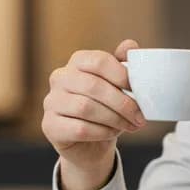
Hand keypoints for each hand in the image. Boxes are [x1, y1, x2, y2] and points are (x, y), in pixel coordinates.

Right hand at [42, 40, 146, 189]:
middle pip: (93, 85)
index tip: (140, 91)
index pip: (99, 61)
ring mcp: (51, 101)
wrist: (90, 144)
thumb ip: (123, 64)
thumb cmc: (106, 109)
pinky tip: (112, 133)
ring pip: (85, 107)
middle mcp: (60, 78)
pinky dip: (101, 132)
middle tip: (140, 116)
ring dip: (113, 118)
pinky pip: (79, 128)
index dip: (122, 75)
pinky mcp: (49, 125)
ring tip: (129, 125)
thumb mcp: (118, 86)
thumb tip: (130, 45)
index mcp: (77, 62)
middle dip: (122, 103)